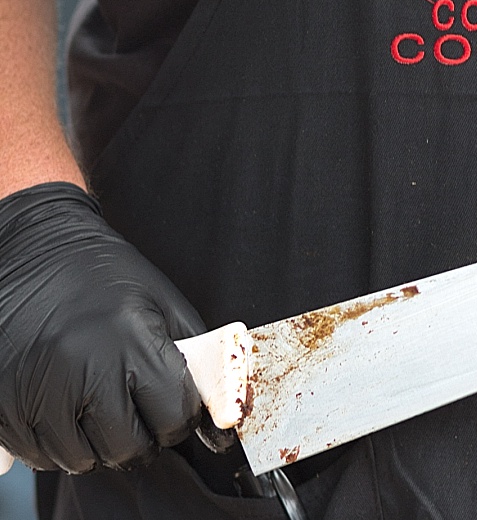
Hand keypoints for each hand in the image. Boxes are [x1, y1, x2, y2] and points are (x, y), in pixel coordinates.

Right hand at [0, 182, 203, 471]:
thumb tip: (219, 424)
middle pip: (128, 448)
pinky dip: (59, 444)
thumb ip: (195, 362)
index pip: (173, 417)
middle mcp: (84, 369)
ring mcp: (40, 391)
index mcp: (132, 341)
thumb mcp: (164, 305)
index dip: (181, 416)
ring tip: (101, 404)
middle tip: (139, 409)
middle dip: (143, 436)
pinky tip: (68, 408)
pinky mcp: (6, 405)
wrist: (39, 252)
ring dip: (99, 444)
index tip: (175, 405)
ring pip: (82, 460)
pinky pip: (40, 456)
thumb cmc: (106, 276)